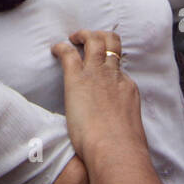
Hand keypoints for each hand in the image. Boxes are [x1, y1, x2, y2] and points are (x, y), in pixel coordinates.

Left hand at [50, 29, 144, 160]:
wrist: (115, 148)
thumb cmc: (122, 148)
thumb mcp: (128, 128)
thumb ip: (122, 122)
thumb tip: (116, 129)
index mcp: (127, 88)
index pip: (118, 69)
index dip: (109, 66)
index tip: (100, 72)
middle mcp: (114, 75)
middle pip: (113, 43)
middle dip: (101, 36)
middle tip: (88, 39)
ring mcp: (97, 74)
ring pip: (94, 41)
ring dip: (83, 35)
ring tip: (73, 38)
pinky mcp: (77, 78)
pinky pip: (69, 54)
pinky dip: (61, 47)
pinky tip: (55, 49)